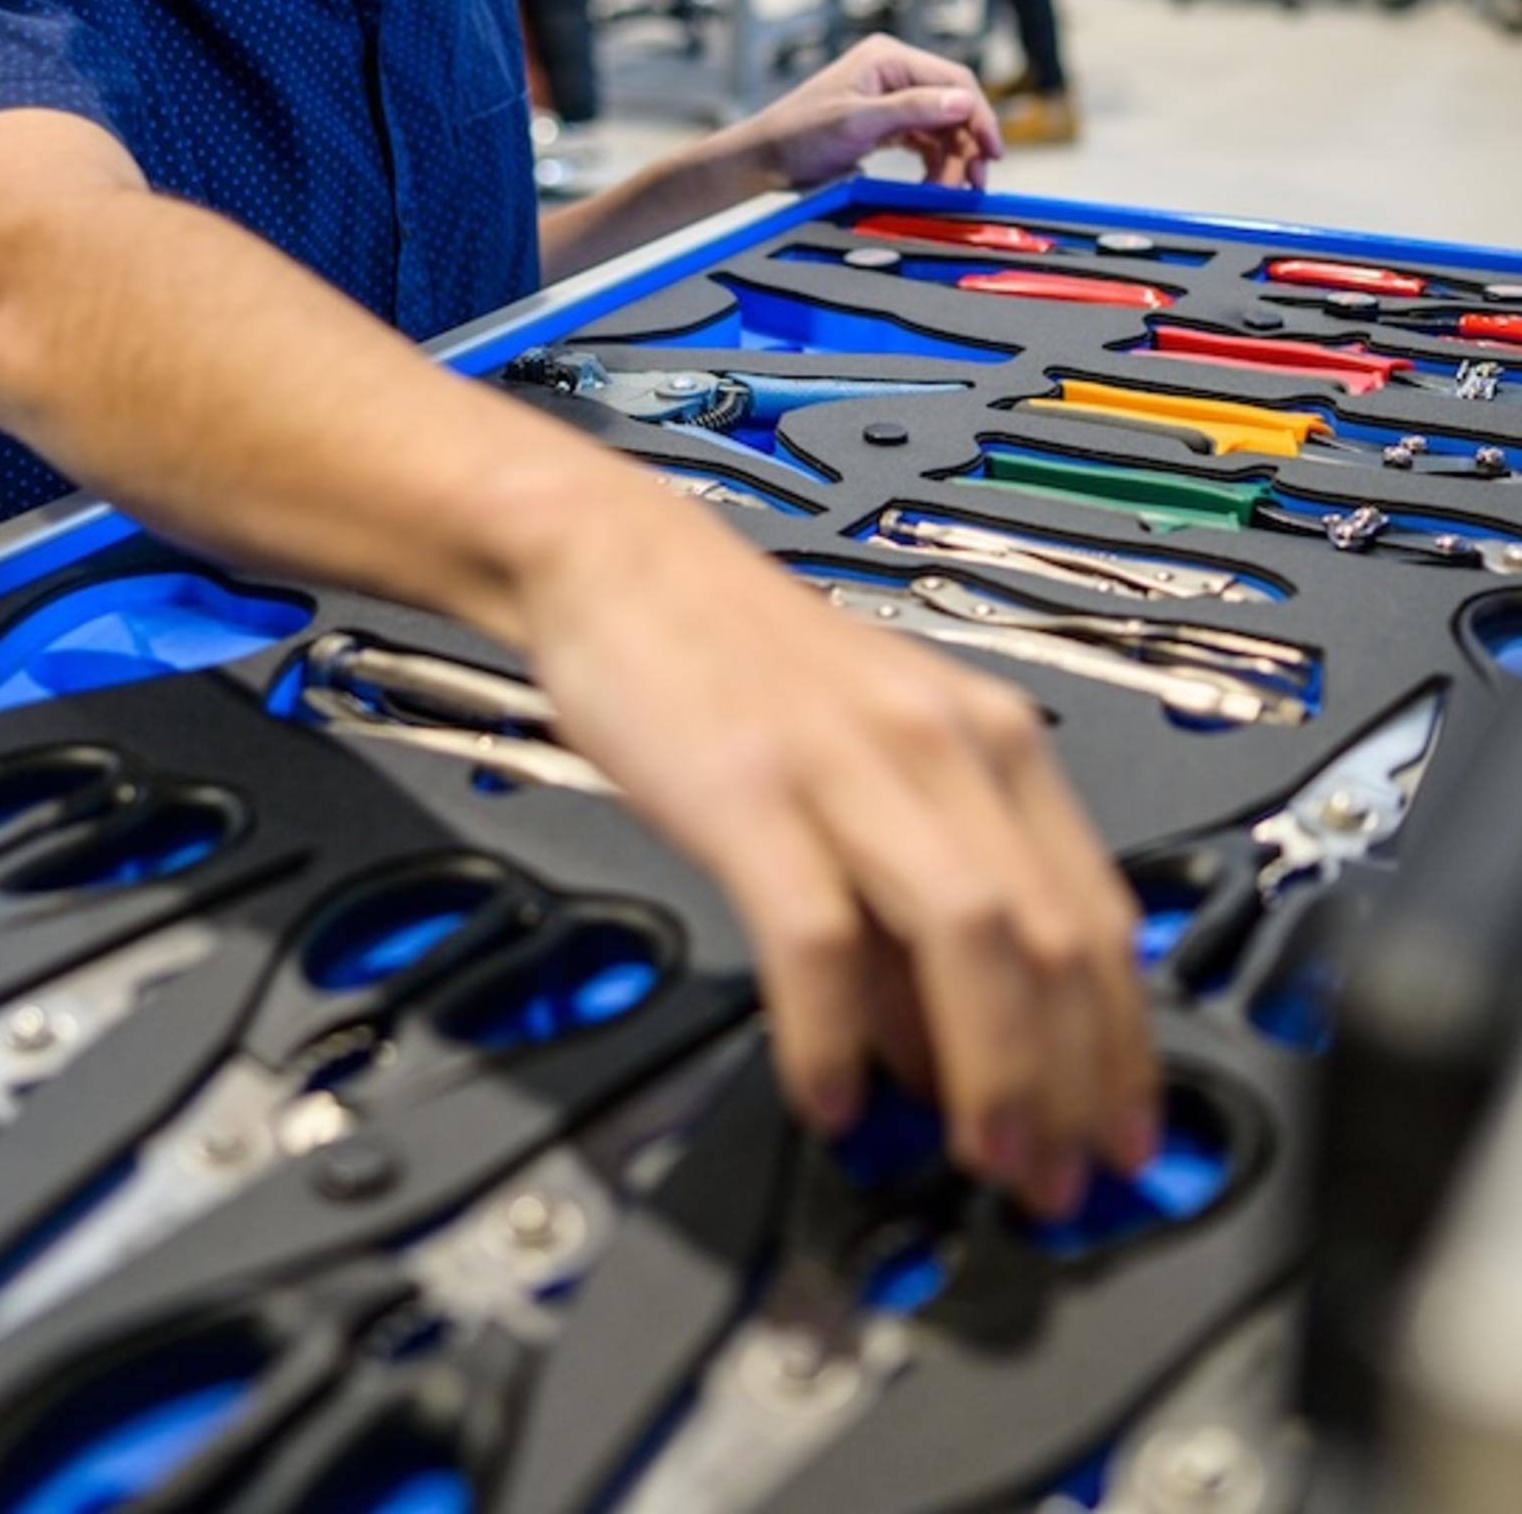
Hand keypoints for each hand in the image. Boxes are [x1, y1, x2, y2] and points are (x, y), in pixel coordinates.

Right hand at [518, 481, 1157, 1218]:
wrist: (619, 562)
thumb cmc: (736, 665)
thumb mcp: (867, 762)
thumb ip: (916, 897)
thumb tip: (946, 1050)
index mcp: (989, 739)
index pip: (1099, 916)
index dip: (1123, 1047)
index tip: (1123, 1136)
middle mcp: (943, 745)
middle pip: (1052, 940)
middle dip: (1071, 1085)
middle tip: (1056, 1181)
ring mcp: (849, 764)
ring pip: (972, 939)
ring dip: (990, 1072)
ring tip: (977, 1158)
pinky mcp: (753, 790)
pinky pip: (821, 937)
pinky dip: (835, 1034)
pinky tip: (828, 1094)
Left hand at [744, 34, 1002, 192]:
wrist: (764, 160)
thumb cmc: (799, 135)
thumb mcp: (857, 122)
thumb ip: (912, 110)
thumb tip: (964, 101)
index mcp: (888, 58)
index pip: (952, 80)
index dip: (979, 116)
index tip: (992, 152)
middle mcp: (893, 73)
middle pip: (952, 106)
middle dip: (966, 145)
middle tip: (974, 183)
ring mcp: (889, 98)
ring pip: (941, 128)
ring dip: (951, 160)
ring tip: (950, 192)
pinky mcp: (885, 124)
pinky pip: (923, 141)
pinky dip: (933, 164)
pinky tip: (934, 186)